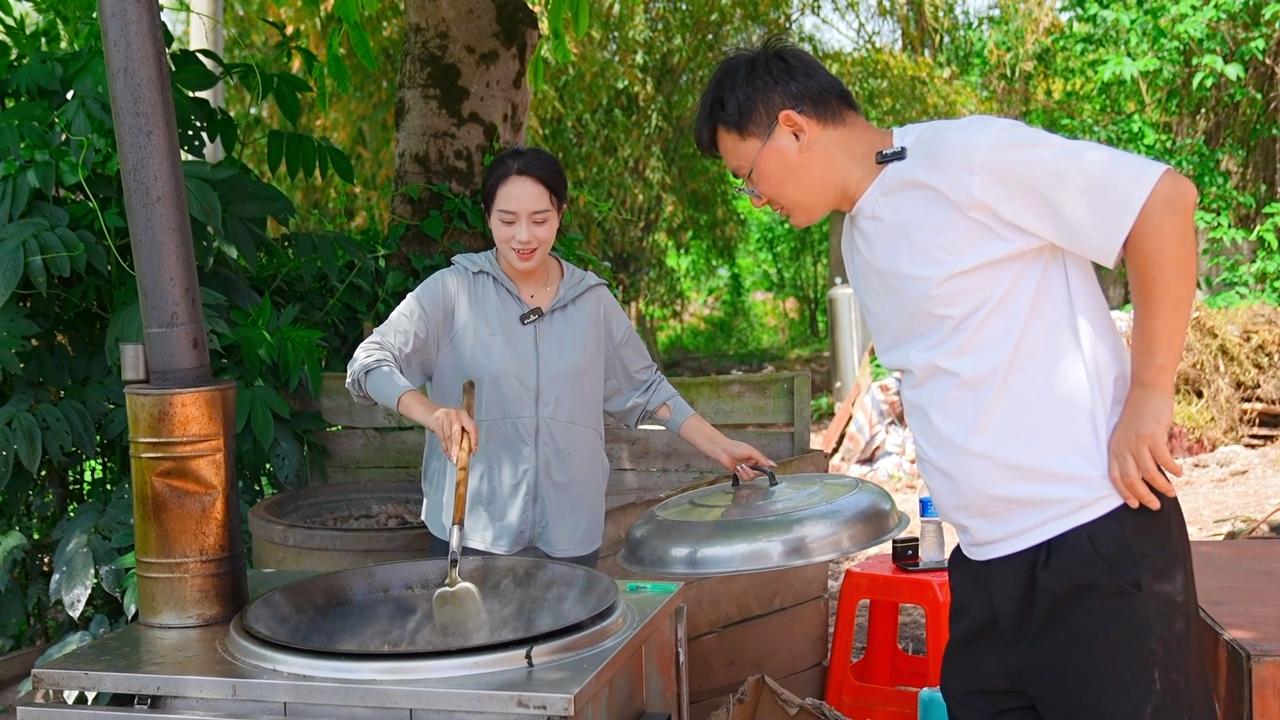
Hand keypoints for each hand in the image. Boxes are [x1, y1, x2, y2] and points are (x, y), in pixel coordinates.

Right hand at [425, 407, 477, 463]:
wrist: (429, 411)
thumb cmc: (448, 419)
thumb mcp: (458, 423)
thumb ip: (464, 433)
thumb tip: (469, 450)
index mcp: (464, 416)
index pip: (472, 429)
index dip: (473, 442)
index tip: (472, 452)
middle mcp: (455, 415)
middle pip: (457, 434)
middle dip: (457, 448)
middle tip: (457, 459)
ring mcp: (445, 418)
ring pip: (448, 438)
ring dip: (450, 450)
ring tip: (453, 458)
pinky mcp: (436, 422)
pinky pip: (442, 438)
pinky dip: (445, 447)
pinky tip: (448, 453)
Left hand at [716, 439, 775, 481]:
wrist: (722, 450)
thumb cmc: (735, 447)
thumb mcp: (751, 451)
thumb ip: (762, 459)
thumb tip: (772, 464)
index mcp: (756, 457)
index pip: (764, 467)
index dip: (764, 470)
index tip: (762, 471)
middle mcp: (751, 463)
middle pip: (758, 474)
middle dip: (752, 472)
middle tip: (748, 467)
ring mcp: (745, 468)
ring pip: (751, 477)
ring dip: (745, 473)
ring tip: (741, 467)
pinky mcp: (738, 472)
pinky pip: (743, 478)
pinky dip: (740, 475)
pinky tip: (737, 469)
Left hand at [1108, 384, 1180, 509]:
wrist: (1147, 389)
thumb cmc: (1140, 412)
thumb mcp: (1129, 433)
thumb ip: (1132, 451)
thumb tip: (1145, 473)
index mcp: (1115, 447)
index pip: (1115, 476)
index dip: (1124, 492)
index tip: (1134, 504)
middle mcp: (1123, 446)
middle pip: (1131, 479)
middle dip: (1143, 496)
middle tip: (1155, 506)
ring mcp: (1137, 441)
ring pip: (1149, 473)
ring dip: (1161, 486)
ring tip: (1171, 493)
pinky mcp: (1152, 436)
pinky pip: (1163, 460)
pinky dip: (1172, 469)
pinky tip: (1179, 473)